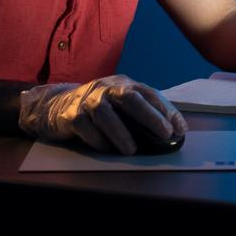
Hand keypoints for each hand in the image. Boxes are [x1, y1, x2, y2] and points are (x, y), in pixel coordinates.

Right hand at [18, 74, 185, 154]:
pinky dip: (97, 139)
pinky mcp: (71, 115)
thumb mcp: (119, 104)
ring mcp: (87, 100)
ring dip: (121, 133)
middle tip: (164, 133)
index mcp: (123, 84)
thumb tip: (170, 131)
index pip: (149, 94)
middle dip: (149, 116)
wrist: (55, 105)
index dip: (166, 110)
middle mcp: (106, 88)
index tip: (180, 129)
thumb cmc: (97, 107)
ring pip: (106, 114)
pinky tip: (107, 149)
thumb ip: (140, 113)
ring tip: (132, 150)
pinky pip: (85, 128)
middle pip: (130, 98)